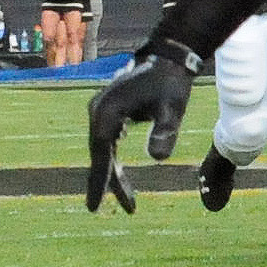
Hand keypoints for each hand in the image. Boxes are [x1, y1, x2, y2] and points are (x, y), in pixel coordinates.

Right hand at [84, 38, 200, 212]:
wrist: (169, 57)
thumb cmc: (171, 83)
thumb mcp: (172, 110)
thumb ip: (165, 133)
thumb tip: (158, 160)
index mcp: (106, 114)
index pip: (99, 156)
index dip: (98, 183)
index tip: (94, 208)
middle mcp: (97, 111)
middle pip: (99, 155)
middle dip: (110, 183)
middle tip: (129, 209)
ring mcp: (102, 108)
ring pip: (103, 148)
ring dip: (113, 172)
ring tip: (130, 199)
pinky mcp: (110, 107)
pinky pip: (107, 139)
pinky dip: (113, 157)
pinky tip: (120, 169)